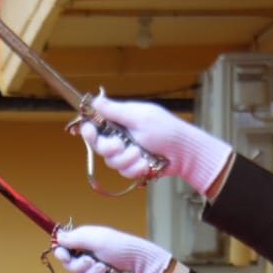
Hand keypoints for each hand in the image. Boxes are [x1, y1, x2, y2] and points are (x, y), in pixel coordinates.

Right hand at [53, 226, 170, 272]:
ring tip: (105, 268)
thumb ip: (75, 238)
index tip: (66, 257)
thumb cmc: (120, 246)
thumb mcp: (96, 239)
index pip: (62, 248)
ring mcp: (91, 265)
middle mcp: (84, 252)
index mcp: (82, 240)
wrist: (139, 261)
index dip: (62, 254)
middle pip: (69, 265)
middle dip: (80, 266)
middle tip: (91, 262)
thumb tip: (58, 236)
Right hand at [78, 95, 232, 196]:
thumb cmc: (166, 130)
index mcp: (120, 121)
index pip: (95, 125)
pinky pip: (124, 172)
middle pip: (99, 146)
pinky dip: (135, 168)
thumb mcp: (139, 117)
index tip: (89, 131)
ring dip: (126, 159)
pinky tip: (146, 164)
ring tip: (141, 154)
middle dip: (108, 148)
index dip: (89, 130)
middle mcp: (120, 137)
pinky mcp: (133, 166)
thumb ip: (115, 110)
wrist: (183, 152)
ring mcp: (126, 153)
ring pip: (111, 162)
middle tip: (120, 145)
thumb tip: (95, 99)